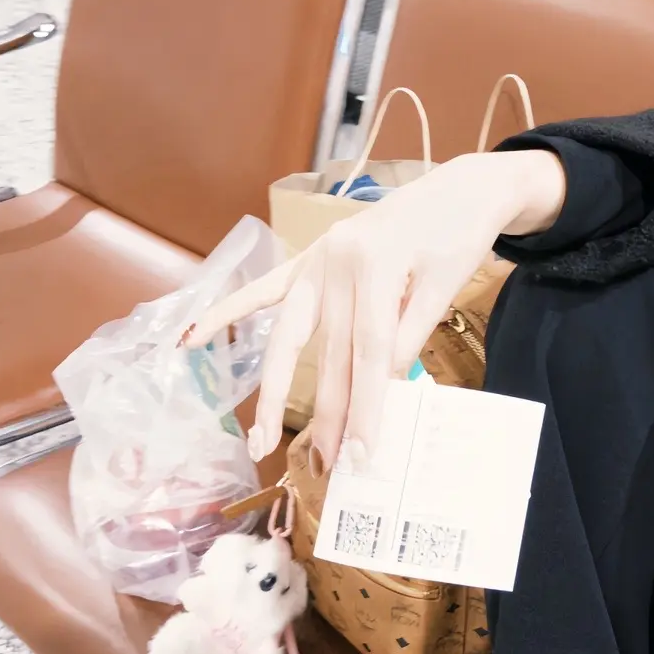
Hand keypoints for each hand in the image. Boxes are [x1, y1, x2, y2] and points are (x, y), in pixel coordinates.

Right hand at [183, 149, 565, 471]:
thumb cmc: (459, 233)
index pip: (368, 353)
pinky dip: (227, 312)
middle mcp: (335, 262)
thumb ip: (409, 332)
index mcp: (374, 265)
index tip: (364, 453)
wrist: (460, 187)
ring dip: (278, 389)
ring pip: (291, 336)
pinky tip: (193, 337)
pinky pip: (264, 289)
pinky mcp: (310, 257)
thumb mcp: (446, 282)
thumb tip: (380, 389)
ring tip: (261, 438)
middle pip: (328, 353)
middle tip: (328, 465)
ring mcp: (316, 258)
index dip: (366, 406)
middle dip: (328, 414)